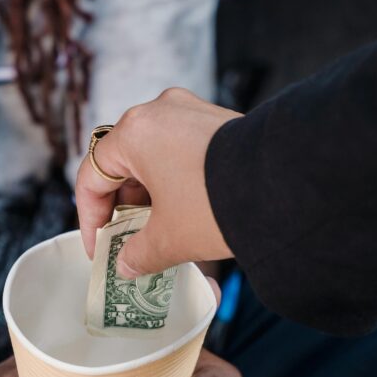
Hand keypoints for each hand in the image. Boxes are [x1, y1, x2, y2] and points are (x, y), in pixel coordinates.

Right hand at [75, 88, 241, 276]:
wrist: (286, 187)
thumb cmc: (218, 206)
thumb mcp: (170, 239)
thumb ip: (138, 254)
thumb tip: (127, 265)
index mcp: (134, 132)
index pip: (93, 176)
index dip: (90, 218)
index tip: (99, 248)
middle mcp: (159, 110)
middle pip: (123, 162)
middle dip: (123, 207)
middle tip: (128, 242)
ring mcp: (192, 111)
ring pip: (154, 156)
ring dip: (150, 195)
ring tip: (159, 233)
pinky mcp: (218, 121)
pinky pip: (183, 151)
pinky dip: (176, 181)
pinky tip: (186, 213)